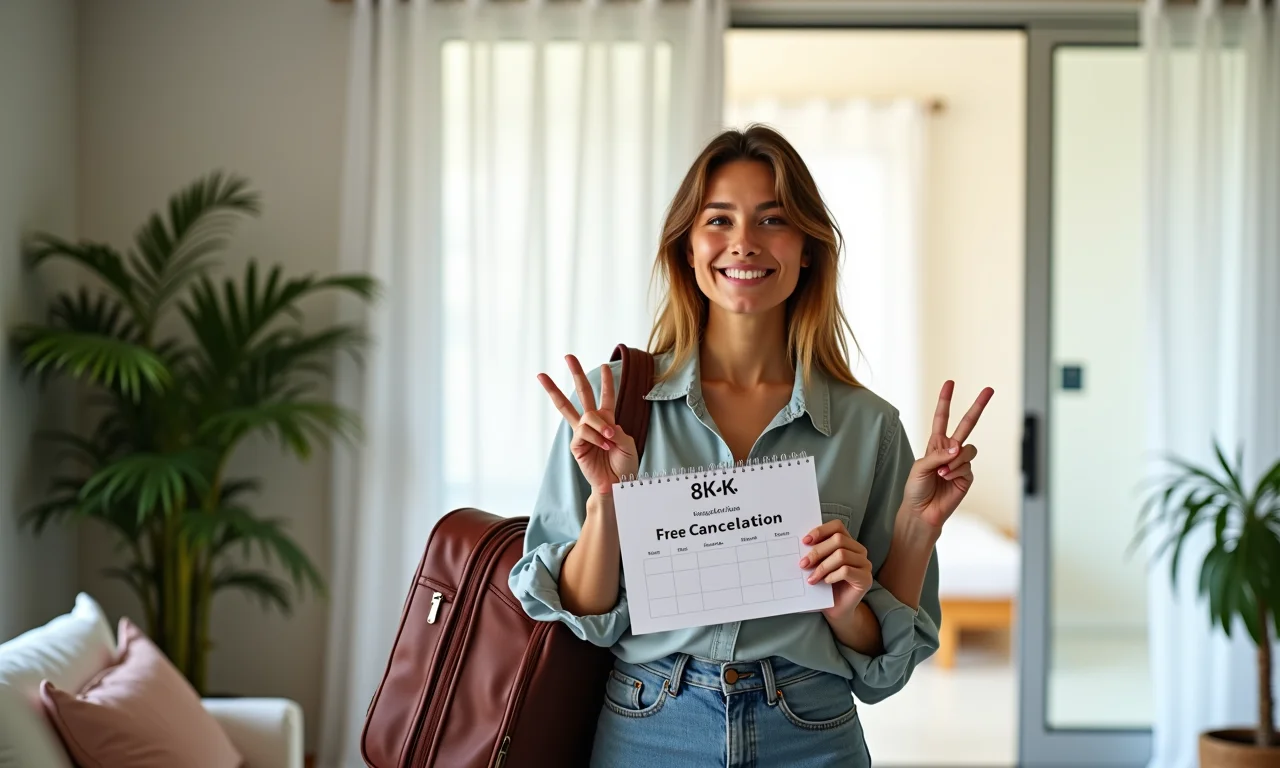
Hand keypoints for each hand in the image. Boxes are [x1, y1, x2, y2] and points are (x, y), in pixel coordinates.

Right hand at [538, 355, 638, 496]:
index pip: (606, 397)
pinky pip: (583, 432)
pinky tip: (604, 445)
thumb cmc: (624, 465)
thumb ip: (615, 429)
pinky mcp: (576, 445)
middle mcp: (593, 424)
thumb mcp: (627, 443)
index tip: (606, 365)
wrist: (618, 485)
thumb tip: (599, 424)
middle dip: (576, 374)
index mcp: (608, 421)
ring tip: (609, 438)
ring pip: (575, 411)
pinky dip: (595, 437)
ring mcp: (583, 433)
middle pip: (582, 393)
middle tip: (567, 356)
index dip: (606, 382)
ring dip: (597, 423)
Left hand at [800, 519, 872, 619]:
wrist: (835, 611)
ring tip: (811, 578)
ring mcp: (865, 564)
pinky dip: (832, 576)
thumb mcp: (816, 567)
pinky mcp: (866, 579)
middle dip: (817, 551)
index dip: (821, 530)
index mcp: (848, 542)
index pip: (837, 526)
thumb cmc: (824, 587)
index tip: (805, 541)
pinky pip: (846, 571)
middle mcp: (859, 550)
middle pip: (838, 540)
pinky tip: (825, 582)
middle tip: (803, 564)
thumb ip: (811, 554)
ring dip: (822, 566)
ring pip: (842, 555)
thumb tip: (795, 544)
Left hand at [904, 381, 993, 530]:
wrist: (922, 511)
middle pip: (967, 424)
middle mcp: (950, 450)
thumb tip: (959, 447)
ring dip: (954, 460)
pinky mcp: (968, 476)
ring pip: (968, 449)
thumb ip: (938, 455)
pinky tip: (946, 480)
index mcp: (936, 443)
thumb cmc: (916, 489)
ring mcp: (960, 462)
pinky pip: (967, 466)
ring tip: (942, 473)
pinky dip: (956, 472)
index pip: (942, 418)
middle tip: (989, 389)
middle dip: (978, 406)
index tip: (950, 383)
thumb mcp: (919, 467)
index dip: (945, 401)